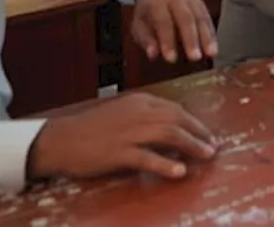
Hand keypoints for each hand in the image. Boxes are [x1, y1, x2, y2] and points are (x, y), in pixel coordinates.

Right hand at [27, 93, 216, 181]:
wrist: (60, 139)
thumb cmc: (90, 129)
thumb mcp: (121, 115)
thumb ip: (145, 119)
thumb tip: (171, 131)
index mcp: (139, 102)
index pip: (175, 109)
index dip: (194, 122)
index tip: (207, 134)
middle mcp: (138, 113)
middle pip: (177, 119)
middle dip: (199, 133)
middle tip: (213, 146)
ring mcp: (129, 132)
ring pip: (169, 134)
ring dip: (192, 145)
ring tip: (207, 156)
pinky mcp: (118, 152)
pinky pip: (148, 157)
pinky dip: (166, 164)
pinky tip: (180, 171)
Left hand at [131, 0, 218, 63]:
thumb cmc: (148, 11)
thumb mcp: (139, 23)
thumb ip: (146, 39)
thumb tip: (153, 54)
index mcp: (158, 2)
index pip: (164, 22)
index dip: (168, 41)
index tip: (171, 59)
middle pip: (186, 18)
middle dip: (191, 39)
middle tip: (195, 57)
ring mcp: (191, 0)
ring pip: (201, 18)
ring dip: (206, 37)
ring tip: (210, 54)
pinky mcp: (201, 4)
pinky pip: (208, 19)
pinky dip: (211, 34)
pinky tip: (213, 48)